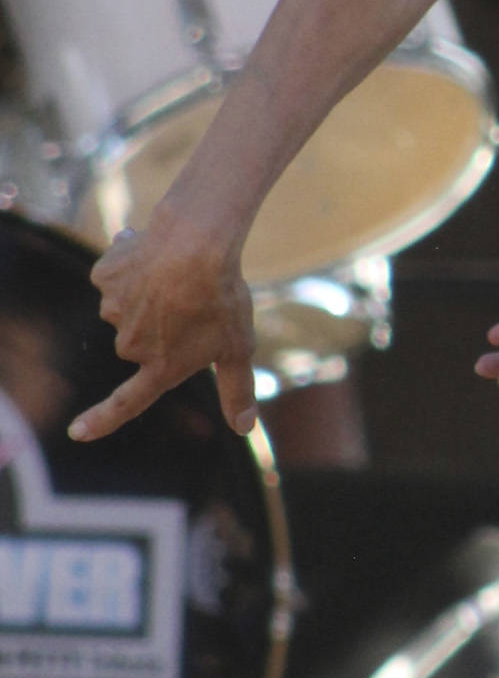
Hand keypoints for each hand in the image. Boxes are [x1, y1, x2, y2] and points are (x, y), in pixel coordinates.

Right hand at [69, 209, 257, 443]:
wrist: (195, 244)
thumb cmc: (221, 298)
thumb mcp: (238, 348)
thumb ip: (237, 390)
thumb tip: (243, 427)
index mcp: (160, 366)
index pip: (126, 403)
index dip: (102, 420)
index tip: (76, 433)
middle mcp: (130, 344)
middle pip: (140, 340)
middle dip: (160, 325)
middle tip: (190, 301)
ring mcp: (112, 309)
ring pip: (128, 304)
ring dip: (147, 292)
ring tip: (176, 271)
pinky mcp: (104, 277)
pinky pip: (116, 274)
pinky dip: (132, 265)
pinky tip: (152, 252)